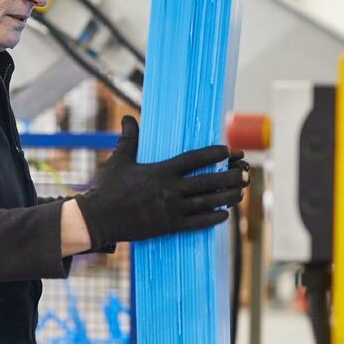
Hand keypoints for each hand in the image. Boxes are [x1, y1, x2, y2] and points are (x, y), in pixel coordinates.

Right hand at [76, 116, 247, 248]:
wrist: (98, 218)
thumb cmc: (108, 188)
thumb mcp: (119, 160)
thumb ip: (128, 139)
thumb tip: (127, 118)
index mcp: (160, 171)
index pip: (194, 158)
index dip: (214, 153)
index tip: (227, 151)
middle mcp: (170, 189)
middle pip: (209, 181)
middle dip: (230, 176)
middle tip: (244, 171)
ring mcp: (172, 209)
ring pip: (209, 202)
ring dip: (228, 196)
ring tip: (240, 191)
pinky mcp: (169, 226)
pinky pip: (198, 222)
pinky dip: (214, 218)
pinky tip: (225, 214)